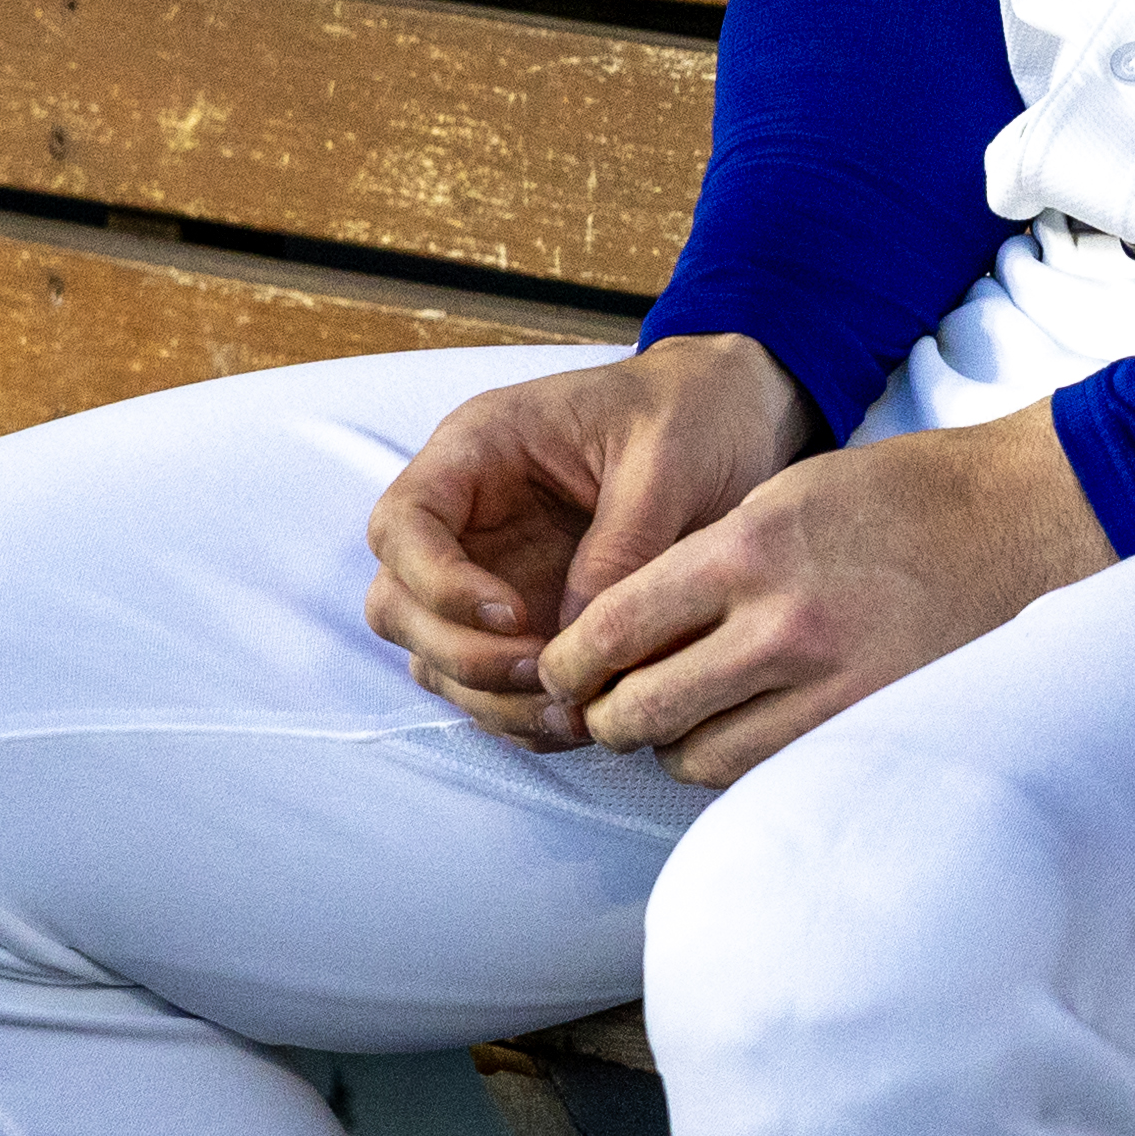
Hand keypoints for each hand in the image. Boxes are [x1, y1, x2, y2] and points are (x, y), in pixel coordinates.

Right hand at [367, 337, 824, 749]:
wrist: (735, 422)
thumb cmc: (691, 415)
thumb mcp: (667, 460)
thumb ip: (620, 542)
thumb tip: (577, 636)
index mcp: (478, 452)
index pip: (402, 524)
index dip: (437, 582)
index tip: (511, 613)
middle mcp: (468, 520)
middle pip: (399, 605)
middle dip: (460, 655)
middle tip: (544, 673)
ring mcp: (490, 577)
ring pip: (436, 660)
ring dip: (491, 699)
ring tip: (574, 712)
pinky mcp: (526, 625)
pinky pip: (491, 687)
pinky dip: (523, 716)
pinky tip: (582, 720)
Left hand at [532, 411, 1111, 790]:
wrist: (1015, 520)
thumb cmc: (897, 496)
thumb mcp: (783, 494)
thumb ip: (702, 561)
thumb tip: (623, 629)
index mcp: (747, 549)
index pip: (615, 629)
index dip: (570, 661)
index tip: (560, 670)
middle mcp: (781, 625)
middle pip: (642, 710)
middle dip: (607, 714)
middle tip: (603, 706)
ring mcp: (830, 685)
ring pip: (697, 757)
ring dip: (673, 744)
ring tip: (679, 719)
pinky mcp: (868, 724)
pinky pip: (766, 770)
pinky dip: (736, 759)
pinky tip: (741, 730)